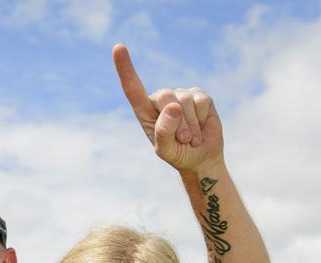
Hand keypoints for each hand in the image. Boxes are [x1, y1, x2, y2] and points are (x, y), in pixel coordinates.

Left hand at [113, 44, 223, 172]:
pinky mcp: (199, 94)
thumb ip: (163, 132)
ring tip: (190, 138)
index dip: (125, 68)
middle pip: (164, 96)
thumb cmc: (177, 154)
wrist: (201, 157)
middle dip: (176, 122)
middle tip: (182, 140)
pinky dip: (202, 119)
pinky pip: (201, 101)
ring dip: (190, 126)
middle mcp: (161, 99)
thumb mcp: (165, 150)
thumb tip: (173, 106)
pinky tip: (201, 128)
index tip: (118, 48)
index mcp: (145, 111)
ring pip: (184, 101)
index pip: (132, 88)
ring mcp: (181, 94)